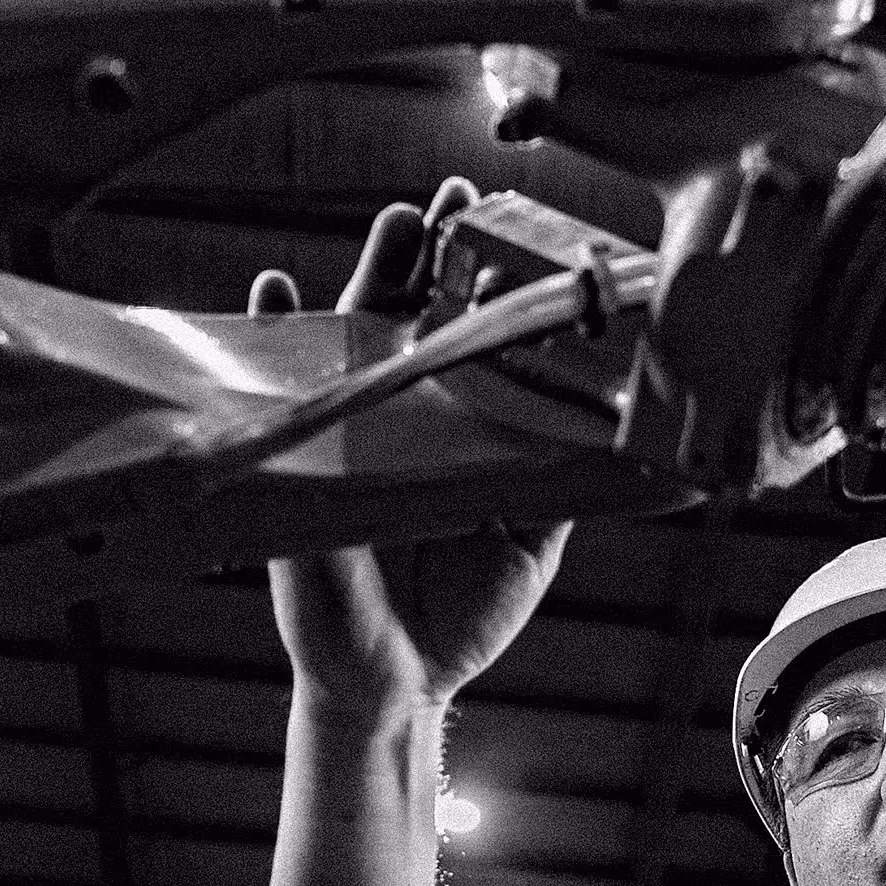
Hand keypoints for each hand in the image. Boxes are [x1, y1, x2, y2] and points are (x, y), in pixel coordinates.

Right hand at [250, 178, 572, 721]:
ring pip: (353, 338)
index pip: (470, 346)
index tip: (518, 241)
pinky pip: (276, 390)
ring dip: (370, 277)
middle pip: (412, 320)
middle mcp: (401, 424)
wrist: (402, 681)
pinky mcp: (302, 465)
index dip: (488, 293)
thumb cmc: (460, 615)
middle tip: (461, 205)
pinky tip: (277, 292)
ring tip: (398, 227)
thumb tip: (614, 438)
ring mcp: (347, 436)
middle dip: (432, 257)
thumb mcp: (530, 543)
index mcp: (456, 436)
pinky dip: (270, 337)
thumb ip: (558, 484)